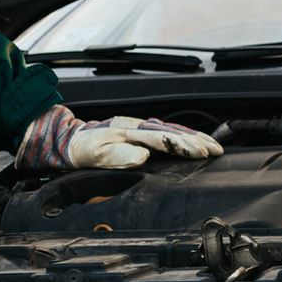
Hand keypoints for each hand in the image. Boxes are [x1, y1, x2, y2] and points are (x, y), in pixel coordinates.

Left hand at [16, 105, 223, 169]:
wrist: (64, 139)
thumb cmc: (78, 150)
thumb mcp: (92, 155)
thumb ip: (116, 156)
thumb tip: (142, 156)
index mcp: (128, 131)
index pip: (162, 138)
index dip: (183, 145)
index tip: (202, 152)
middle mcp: (136, 126)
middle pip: (173, 131)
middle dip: (197, 140)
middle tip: (217, 149)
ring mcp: (138, 127)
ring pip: (172, 129)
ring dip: (193, 137)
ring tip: (212, 145)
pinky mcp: (137, 131)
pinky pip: (166, 131)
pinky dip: (182, 135)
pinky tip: (191, 140)